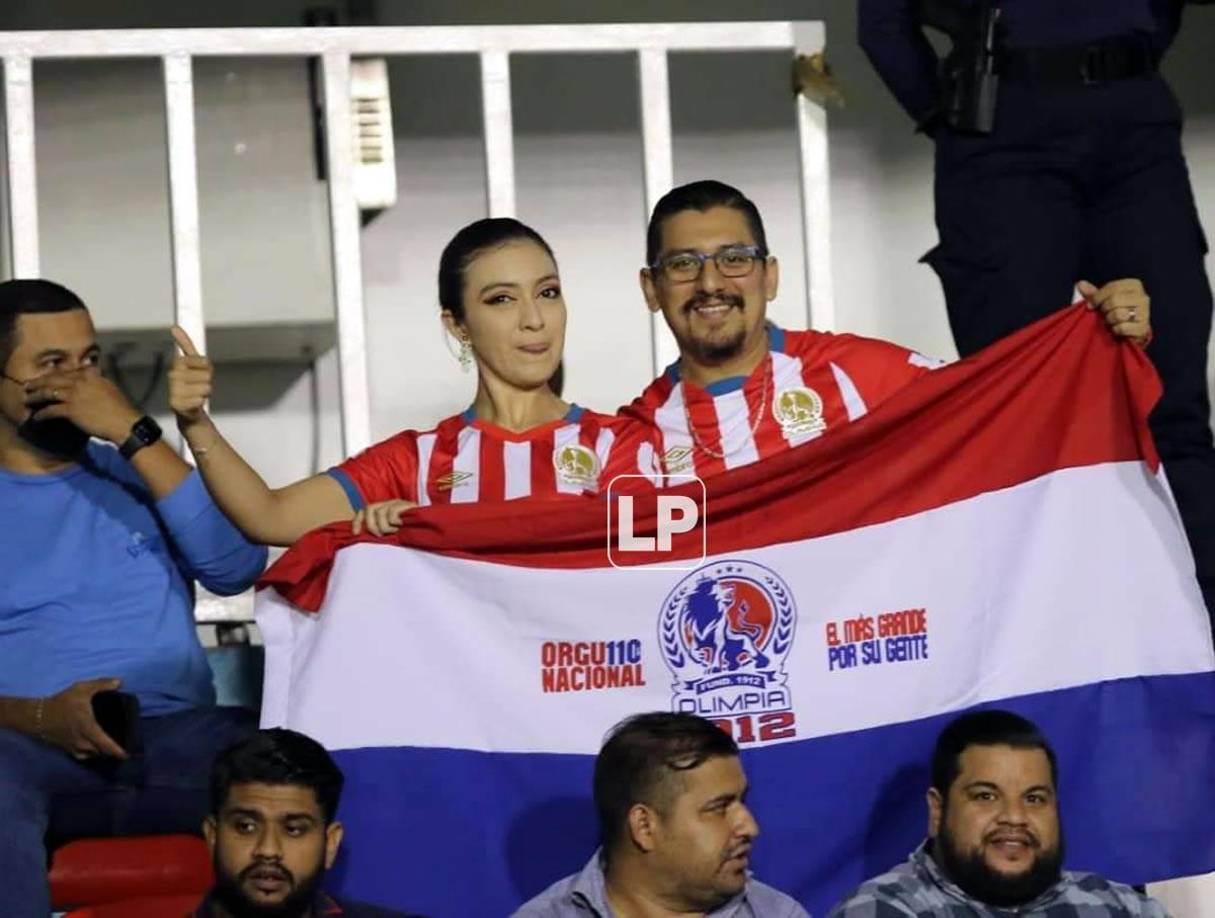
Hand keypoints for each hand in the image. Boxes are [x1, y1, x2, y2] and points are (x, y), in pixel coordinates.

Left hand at [22, 368, 139, 444]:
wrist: (125, 423)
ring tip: (27, 399)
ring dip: (35, 396)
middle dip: (37, 382)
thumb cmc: (120, 409)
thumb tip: (91, 377)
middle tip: (27, 386)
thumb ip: (96, 381)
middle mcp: (80, 382)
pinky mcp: (71, 410)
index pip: (65, 372)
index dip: (52, 375)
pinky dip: (41, 414)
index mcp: (90, 375)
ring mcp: (74, 395)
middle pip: (52, 379)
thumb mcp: (109, 388)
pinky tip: (36, 418)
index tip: (45, 378)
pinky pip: (50, 410)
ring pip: (48, 392)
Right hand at [39, 677, 128, 760]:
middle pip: (102, 752)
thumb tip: (120, 682)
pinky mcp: (67, 749)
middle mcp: (82, 742)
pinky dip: (92, 753)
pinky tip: (96, 748)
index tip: (128, 755)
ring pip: (93, 754)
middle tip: (124, 748)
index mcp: (89, 729)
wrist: (38, 716)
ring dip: (102, 753)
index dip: (118, 752)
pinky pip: (84, 755)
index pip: (106, 745)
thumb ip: (102, 685)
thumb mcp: (82, 689)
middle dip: (113, 752)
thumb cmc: (62, 703)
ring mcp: (74, 747)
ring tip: (112, 747)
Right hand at [169, 326, 212, 429]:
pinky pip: (200, 400)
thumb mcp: (193, 362)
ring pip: (206, 388)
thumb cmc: (193, 384)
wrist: (188, 409)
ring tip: (196, 394)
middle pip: (207, 376)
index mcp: (178, 363)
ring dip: (205, 393)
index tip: (201, 372)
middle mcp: (173, 375)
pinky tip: (193, 403)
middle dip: (207, 381)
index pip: (205, 362)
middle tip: (199, 385)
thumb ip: (186, 344)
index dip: (208, 369)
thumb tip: (175, 327)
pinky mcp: (176, 404)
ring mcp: (174, 390)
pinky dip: (200, 402)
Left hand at [352, 499, 415, 536]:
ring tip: (395, 532)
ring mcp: (398, 503)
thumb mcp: (390, 536)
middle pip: (369, 509)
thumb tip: (362, 537)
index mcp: (383, 510)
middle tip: (381, 536)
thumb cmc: (411, 536)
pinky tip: (402, 527)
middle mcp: (389, 504)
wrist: (432, 529)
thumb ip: (379, 533)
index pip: (363, 510)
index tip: (356, 534)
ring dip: (385, 526)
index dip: (357, 521)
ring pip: (380, 512)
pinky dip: (394, 522)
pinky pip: (392, 512)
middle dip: (372, 525)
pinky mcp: (407, 505)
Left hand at [1079, 278, 1150, 346]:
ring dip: (1109, 320)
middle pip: (1114, 300)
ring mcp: (1145, 313)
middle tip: (1105, 314)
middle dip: (1104, 310)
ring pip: (1118, 314)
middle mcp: (1143, 297)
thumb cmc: (1116, 311)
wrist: (1131, 331)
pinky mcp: (1143, 328)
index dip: (1097, 297)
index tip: (1090, 305)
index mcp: (1134, 286)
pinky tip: (1117, 330)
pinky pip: (1122, 328)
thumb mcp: (1104, 301)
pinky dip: (1115, 330)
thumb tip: (1080, 284)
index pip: (1113, 287)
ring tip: (1111, 322)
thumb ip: (1093, 294)